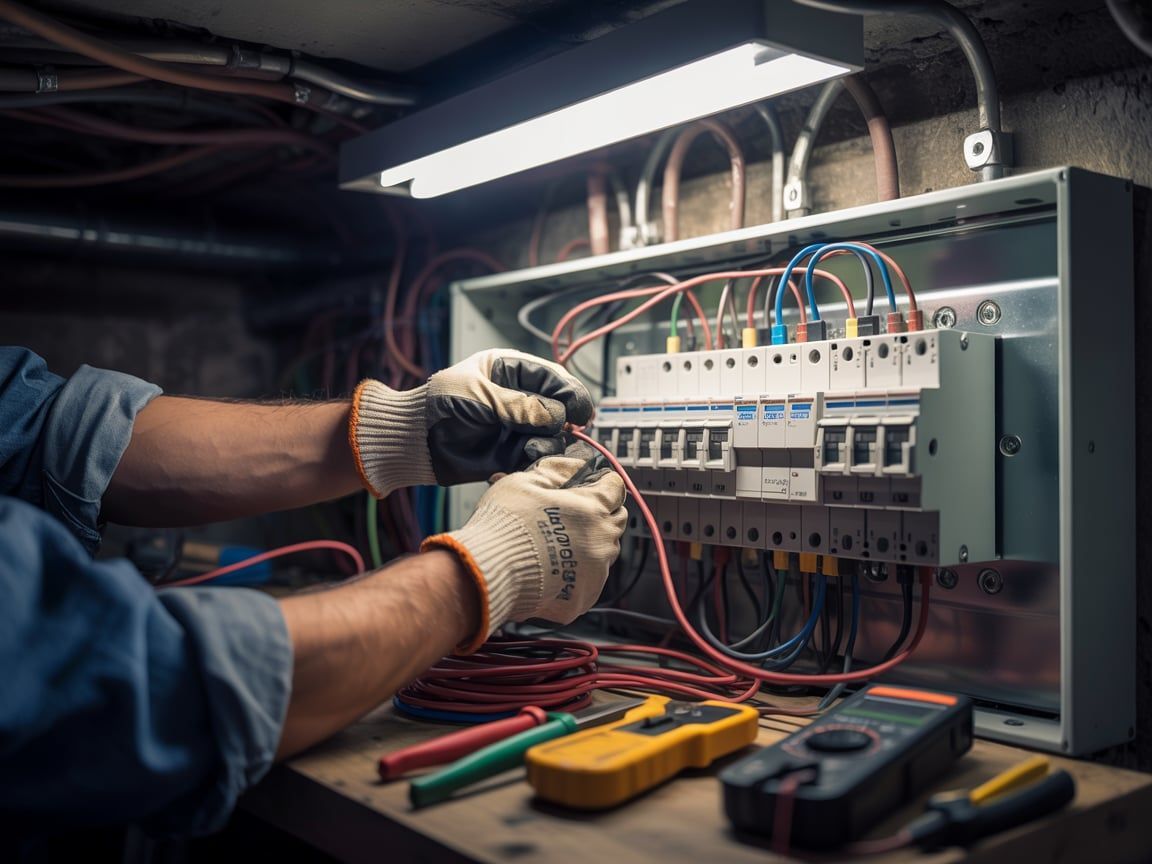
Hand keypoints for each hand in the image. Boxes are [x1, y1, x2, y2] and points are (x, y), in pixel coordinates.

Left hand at [350, 349, 593, 497]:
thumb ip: (518, 404)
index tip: (581, 407)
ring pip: (553, 432)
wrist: (415, 442)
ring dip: (550, 439)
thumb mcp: (478, 396)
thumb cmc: (438, 407)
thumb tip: (557, 414)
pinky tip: (529, 457)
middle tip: (567, 426)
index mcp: (509, 370)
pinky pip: (539, 454)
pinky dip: (539, 457)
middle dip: (563, 416)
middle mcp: (519, 397)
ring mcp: (517, 425)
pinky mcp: (513, 452)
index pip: (550, 376)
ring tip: (533, 445)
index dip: (569, 390)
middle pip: (558, 405)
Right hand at [421, 451, 626, 651]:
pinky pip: (588, 581)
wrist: (489, 572)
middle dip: (601, 512)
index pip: (615, 487)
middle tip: (574, 511)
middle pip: (616, 520)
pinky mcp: (582, 597)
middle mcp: (601, 541)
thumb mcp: (526, 481)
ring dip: (589, 543)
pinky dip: (575, 574)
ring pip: (604, 552)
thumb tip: (576, 463)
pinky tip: (552, 567)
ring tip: (557, 542)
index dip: (602, 481)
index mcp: (592, 508)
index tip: (593, 482)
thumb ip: (558, 469)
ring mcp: (594, 572)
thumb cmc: (505, 525)